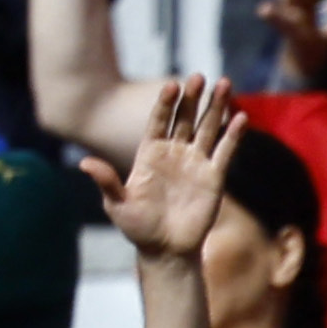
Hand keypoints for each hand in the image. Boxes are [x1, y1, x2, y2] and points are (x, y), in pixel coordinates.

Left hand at [104, 72, 242, 263]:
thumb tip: (85, 163)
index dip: (165, 103)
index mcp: (150, 153)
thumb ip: (107, 181)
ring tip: (224, 83)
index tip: (171, 86)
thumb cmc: (138, 228)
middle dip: (192, 97)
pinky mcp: (214, 178)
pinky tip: (241, 118)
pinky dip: (233, 136)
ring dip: (216, 107)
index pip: (159, 120)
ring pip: (207, 129)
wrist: (166, 251)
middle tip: (199, 76)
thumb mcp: (118, 205)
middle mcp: (174, 152)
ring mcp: (195, 163)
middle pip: (185, 118)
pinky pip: (225, 153)